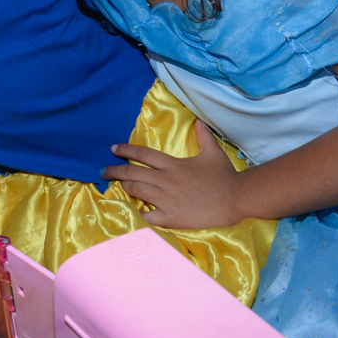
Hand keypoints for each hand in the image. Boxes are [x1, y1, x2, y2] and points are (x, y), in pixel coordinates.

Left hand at [104, 120, 243, 228]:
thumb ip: (202, 135)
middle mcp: (165, 181)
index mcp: (172, 164)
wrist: (234, 199)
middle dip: (115, 171)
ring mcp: (166, 200)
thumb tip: (197, 120)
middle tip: (104, 171)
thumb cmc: (223, 176)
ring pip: (136, 192)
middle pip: (132, 174)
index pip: (143, 154)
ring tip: (121, 186)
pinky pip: (148, 216)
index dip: (126, 150)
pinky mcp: (171, 217)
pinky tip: (139, 211)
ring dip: (126, 188)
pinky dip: (142, 213)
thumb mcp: (213, 152)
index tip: (113, 149)